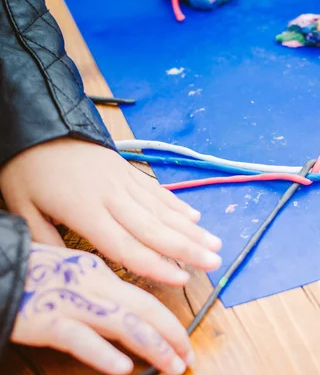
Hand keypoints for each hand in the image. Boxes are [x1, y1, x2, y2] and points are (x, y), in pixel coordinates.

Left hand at [0, 138, 221, 285]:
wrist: (40, 124)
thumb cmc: (27, 168)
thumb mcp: (21, 206)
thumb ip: (44, 239)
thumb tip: (68, 268)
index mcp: (85, 209)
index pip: (125, 245)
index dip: (156, 264)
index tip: (182, 278)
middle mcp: (112, 196)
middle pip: (154, 229)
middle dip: (188, 248)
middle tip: (215, 262)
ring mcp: (124, 181)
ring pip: (162, 210)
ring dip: (191, 229)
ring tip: (215, 244)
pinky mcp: (129, 171)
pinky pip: (157, 191)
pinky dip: (177, 205)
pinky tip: (195, 218)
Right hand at [12, 243, 193, 374]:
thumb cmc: (31, 274)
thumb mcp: (73, 276)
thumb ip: (100, 294)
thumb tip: (128, 319)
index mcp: (99, 272)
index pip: (145, 298)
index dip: (169, 322)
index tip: (183, 341)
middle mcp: (92, 284)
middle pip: (144, 309)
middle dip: (172, 334)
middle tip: (188, 357)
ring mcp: (71, 301)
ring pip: (123, 323)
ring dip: (153, 346)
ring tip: (171, 365)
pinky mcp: (46, 320)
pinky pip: (79, 338)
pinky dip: (103, 353)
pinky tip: (122, 368)